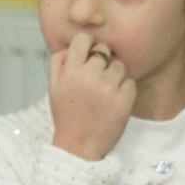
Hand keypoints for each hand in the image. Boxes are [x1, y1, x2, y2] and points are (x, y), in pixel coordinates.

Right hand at [48, 31, 135, 160]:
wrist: (79, 145)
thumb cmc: (67, 114)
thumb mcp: (54, 86)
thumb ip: (59, 62)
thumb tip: (72, 45)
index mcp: (71, 70)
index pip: (84, 39)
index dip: (89, 43)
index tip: (90, 52)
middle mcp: (90, 76)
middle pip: (105, 52)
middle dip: (102, 62)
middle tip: (97, 78)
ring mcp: (109, 88)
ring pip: (120, 66)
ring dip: (115, 75)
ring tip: (106, 91)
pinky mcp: (125, 100)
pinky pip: (131, 83)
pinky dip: (125, 89)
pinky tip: (114, 100)